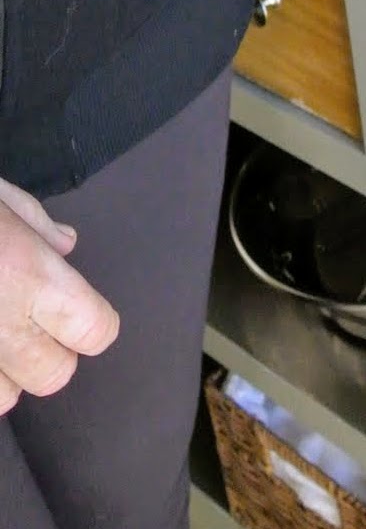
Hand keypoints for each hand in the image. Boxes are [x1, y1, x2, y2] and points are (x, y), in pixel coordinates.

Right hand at [0, 179, 118, 413]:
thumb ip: (37, 225)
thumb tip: (68, 245)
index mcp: (29, 275)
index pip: (96, 331)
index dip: (94, 323)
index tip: (83, 310)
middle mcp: (2, 324)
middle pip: (55, 376)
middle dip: (53, 353)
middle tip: (35, 323)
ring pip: (4, 399)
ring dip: (6, 374)